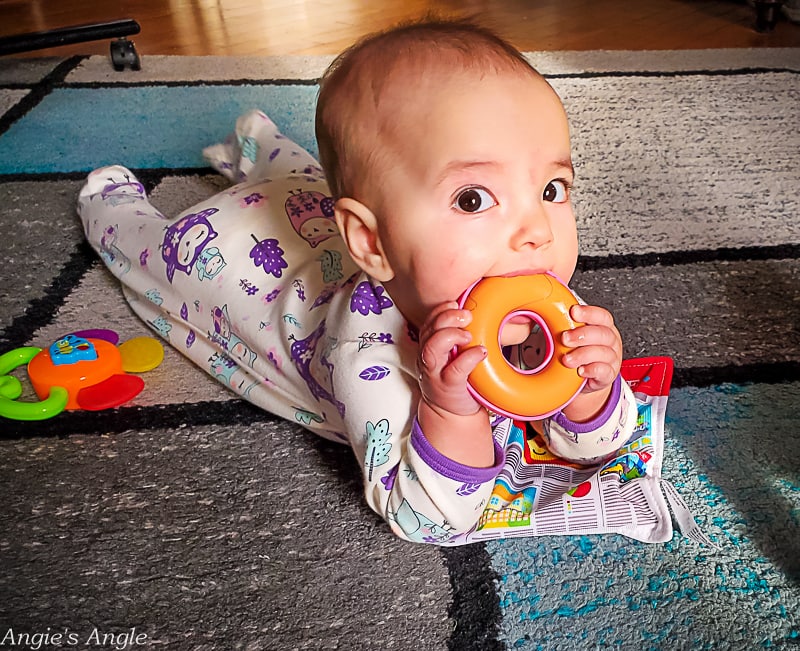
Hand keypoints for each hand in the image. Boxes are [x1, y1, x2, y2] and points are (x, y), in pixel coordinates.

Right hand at [416, 302, 487, 416]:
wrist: (451, 413)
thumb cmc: (455, 380)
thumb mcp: (454, 355)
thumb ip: (460, 337)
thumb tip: (483, 314)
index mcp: (429, 346)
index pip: (429, 321)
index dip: (440, 310)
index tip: (456, 304)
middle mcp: (428, 358)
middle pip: (429, 331)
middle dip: (447, 318)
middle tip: (467, 316)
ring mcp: (435, 373)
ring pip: (432, 348)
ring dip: (451, 335)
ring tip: (469, 335)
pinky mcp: (447, 387)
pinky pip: (455, 370)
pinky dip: (469, 358)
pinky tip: (481, 352)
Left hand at [560, 304, 622, 418]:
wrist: (583, 377)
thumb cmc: (578, 351)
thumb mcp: (572, 335)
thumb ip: (563, 324)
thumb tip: (540, 313)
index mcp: (603, 327)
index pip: (602, 316)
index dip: (589, 313)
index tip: (573, 312)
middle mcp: (610, 341)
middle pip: (603, 334)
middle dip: (582, 335)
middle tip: (565, 338)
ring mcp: (611, 358)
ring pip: (603, 353)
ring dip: (583, 355)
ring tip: (567, 359)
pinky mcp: (608, 375)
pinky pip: (604, 371)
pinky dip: (591, 370)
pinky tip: (580, 370)